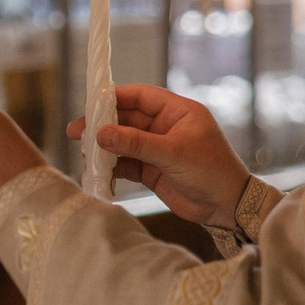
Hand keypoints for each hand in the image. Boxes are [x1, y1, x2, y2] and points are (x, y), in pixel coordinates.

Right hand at [68, 83, 249, 228]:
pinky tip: (98, 170)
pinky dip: (112, 166)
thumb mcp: (173, 153)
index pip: (141, 96)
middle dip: (102, 125)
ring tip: (83, 153)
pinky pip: (126, 163)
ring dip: (105, 147)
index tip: (90, 103)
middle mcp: (166, 127)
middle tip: (76, 131)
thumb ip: (136, 142)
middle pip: (127, 119)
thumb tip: (101, 133)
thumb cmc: (211, 171)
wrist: (227, 207)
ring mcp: (157, 149)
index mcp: (178, 112)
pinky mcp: (152, 170)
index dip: (115, 97)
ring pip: (123, 142)